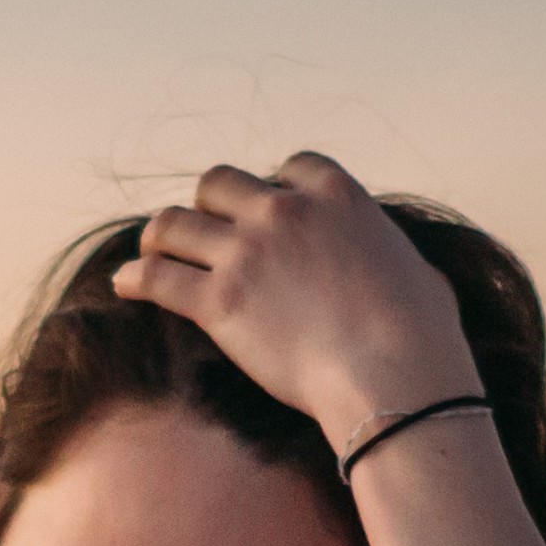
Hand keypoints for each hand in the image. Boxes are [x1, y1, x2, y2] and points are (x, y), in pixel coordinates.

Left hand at [108, 152, 484, 459]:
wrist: (395, 379)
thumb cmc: (422, 336)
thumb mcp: (417, 269)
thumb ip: (384, 251)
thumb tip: (388, 265)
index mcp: (336, 192)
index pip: (287, 166)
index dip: (272, 188)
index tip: (266, 212)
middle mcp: (284, 209)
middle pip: (218, 184)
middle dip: (211, 207)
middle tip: (207, 234)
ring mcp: (246, 252)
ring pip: (174, 223)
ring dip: (162, 237)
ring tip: (153, 252)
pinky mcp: (217, 300)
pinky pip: (156, 277)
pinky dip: (135, 278)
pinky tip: (123, 285)